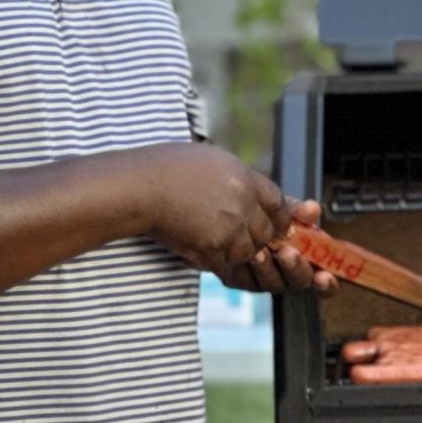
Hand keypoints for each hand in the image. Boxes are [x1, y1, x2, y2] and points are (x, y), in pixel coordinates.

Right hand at [139, 145, 293, 279]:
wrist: (141, 187)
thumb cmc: (169, 167)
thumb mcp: (213, 159)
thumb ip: (238, 178)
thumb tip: (253, 192)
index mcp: (244, 178)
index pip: (278, 203)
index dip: (279, 216)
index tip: (275, 222)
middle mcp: (241, 205)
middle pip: (267, 231)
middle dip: (258, 235)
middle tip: (241, 233)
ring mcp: (227, 230)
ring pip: (248, 251)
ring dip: (236, 250)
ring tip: (216, 240)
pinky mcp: (209, 250)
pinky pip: (223, 263)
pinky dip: (214, 259)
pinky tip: (199, 247)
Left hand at [221, 198, 338, 294]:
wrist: (222, 209)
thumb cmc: (258, 209)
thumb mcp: (281, 206)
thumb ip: (298, 210)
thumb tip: (313, 209)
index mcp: (306, 254)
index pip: (324, 276)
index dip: (328, 283)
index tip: (325, 276)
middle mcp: (287, 270)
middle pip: (300, 282)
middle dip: (296, 268)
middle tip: (289, 253)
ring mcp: (265, 276)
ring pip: (274, 284)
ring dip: (270, 268)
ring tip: (262, 251)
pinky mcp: (241, 278)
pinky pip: (249, 281)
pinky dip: (251, 269)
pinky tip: (249, 254)